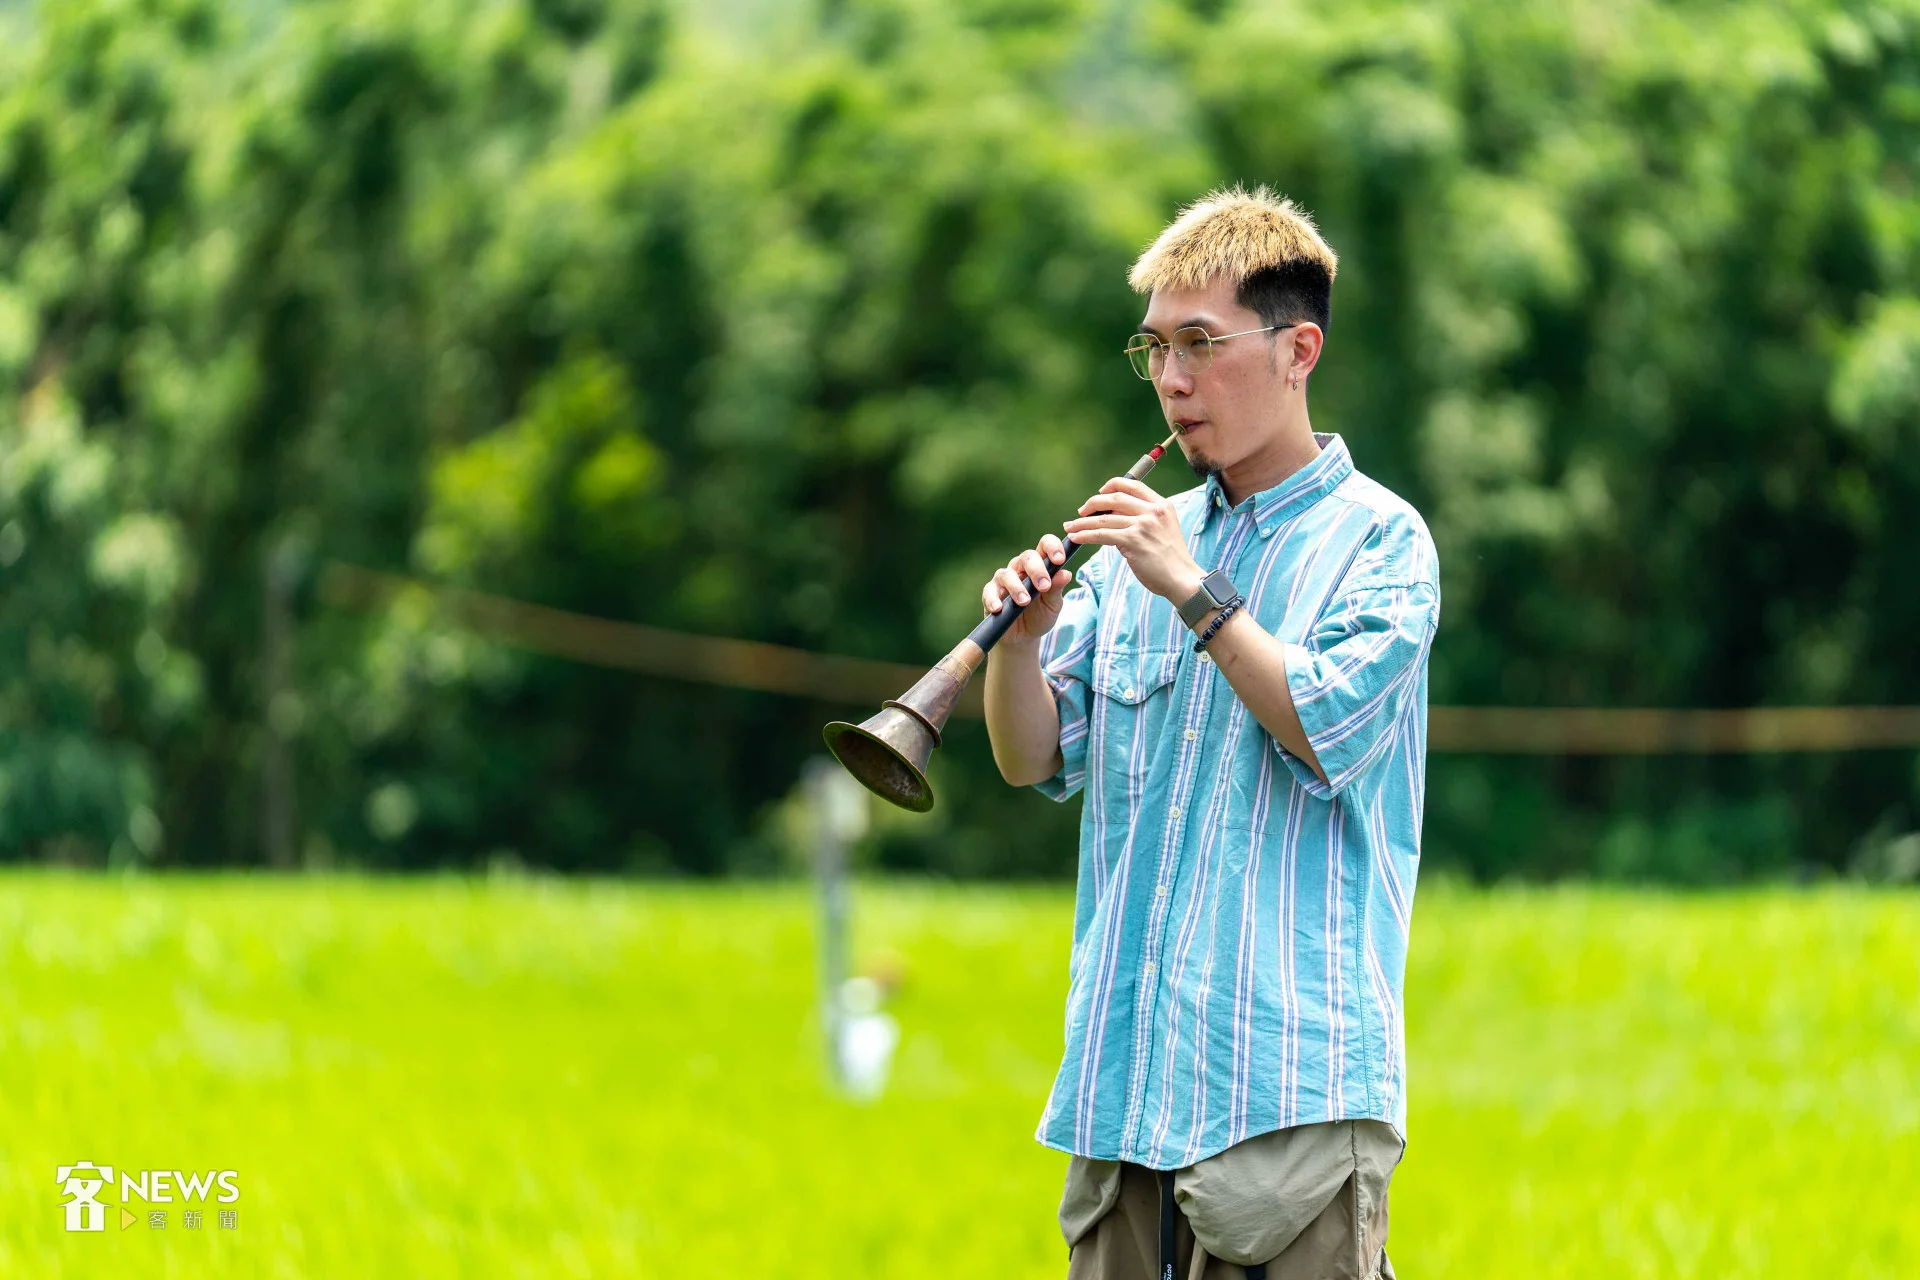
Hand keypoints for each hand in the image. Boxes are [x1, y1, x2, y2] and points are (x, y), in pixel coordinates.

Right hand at [981, 533, 1072, 647]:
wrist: (1024, 638)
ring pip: (1007, 574)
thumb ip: (1057, 589)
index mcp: (1040, 565)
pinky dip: (993, 599)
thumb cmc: (1041, 616)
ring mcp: (1004, 580)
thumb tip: (1065, 573)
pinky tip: (999, 608)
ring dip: (1017, 587)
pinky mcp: (991, 594)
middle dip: (1036, 570)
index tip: (1059, 560)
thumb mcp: (1053, 605)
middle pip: (1026, 556)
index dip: (1052, 547)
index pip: (1045, 545)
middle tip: (1044, 586)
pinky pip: (989, 592)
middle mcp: (1021, 568)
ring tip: (1024, 602)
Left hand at [1061, 477, 1202, 603]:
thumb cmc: (1171, 559)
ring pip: (1104, 518)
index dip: (1112, 485)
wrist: (1182, 578)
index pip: (1132, 485)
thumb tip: (1114, 515)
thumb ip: (1144, 518)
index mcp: (1162, 505)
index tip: (1099, 492)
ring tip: (1070, 527)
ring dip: (1082, 523)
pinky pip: (1102, 534)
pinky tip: (1076, 538)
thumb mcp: (1163, 529)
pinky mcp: (1133, 541)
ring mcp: (1143, 525)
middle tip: (1081, 512)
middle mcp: (1153, 511)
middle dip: (1093, 503)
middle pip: (1115, 497)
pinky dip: (1085, 535)